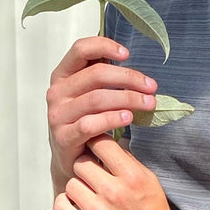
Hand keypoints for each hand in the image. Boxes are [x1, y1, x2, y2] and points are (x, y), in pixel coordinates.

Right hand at [47, 37, 157, 193]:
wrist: (72, 162)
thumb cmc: (85, 123)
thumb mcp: (89, 94)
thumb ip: (101, 76)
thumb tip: (127, 58)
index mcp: (62, 75)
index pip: (81, 49)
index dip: (105, 46)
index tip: (127, 54)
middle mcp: (57, 92)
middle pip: (96, 75)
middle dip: (129, 78)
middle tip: (152, 87)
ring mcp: (58, 115)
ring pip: (96, 99)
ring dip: (127, 99)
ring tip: (148, 103)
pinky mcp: (63, 137)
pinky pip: (90, 124)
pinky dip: (113, 119)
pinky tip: (129, 118)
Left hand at [54, 135, 180, 209]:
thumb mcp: (149, 181)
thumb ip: (128, 161)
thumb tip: (107, 142)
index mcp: (132, 176)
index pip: (100, 144)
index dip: (96, 144)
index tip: (96, 151)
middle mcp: (114, 192)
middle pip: (81, 163)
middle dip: (86, 167)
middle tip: (93, 177)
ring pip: (70, 184)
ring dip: (77, 187)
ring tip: (88, 194)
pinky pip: (61, 206)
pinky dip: (65, 203)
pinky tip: (76, 205)